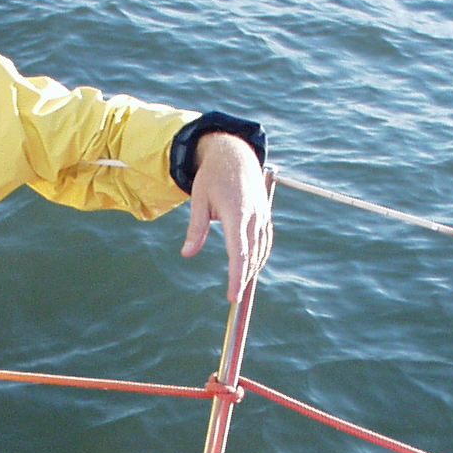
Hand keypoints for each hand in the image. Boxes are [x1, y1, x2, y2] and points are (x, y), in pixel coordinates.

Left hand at [182, 132, 273, 302]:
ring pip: (261, 250)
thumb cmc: (213, 176)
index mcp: (236, 213)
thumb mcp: (198, 199)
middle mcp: (253, 217)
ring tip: (241, 287)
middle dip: (244, 278)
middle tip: (235, 298)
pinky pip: (265, 241)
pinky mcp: (265, 215)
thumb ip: (196, 228)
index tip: (234, 295)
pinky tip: (252, 267)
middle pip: (251, 256)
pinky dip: (260, 256)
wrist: (235, 154)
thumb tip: (187, 254)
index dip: (237, 276)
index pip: (239, 253)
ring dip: (253, 269)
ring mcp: (262, 216)